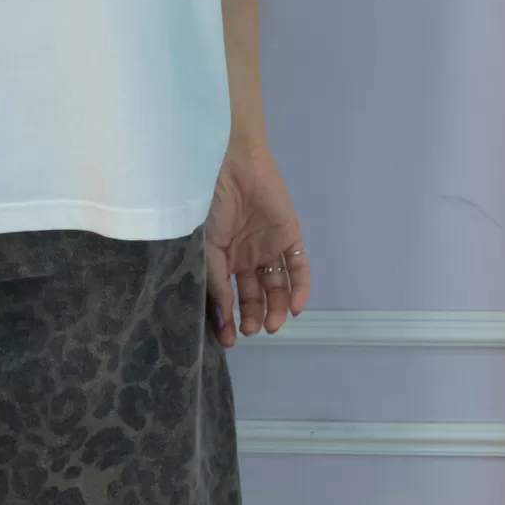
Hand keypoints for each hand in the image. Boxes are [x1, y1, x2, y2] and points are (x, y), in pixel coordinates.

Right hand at [204, 141, 309, 345]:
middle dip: (253, 316)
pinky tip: (294, 307)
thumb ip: (216, 284)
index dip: (228, 319)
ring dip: (276, 307)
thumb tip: (222, 323)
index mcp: (220, 257)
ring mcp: (268, 247)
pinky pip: (298, 268)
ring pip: (277, 286)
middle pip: (254, 295)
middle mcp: (245, 256)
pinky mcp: (290, 236)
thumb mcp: (205, 247)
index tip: (229, 340)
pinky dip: (299, 288)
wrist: (230, 163)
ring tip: (272, 324)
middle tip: (252, 330)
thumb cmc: (210, 203)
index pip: (227, 296)